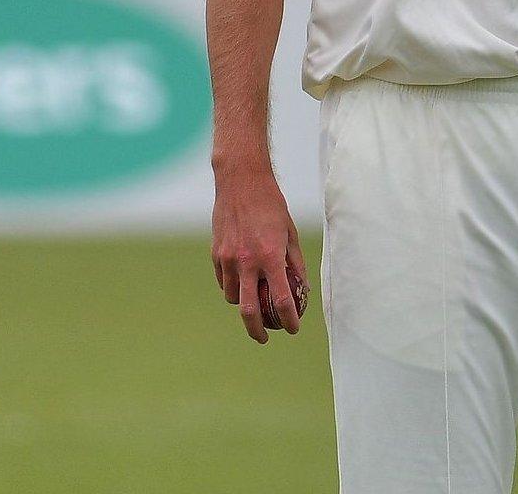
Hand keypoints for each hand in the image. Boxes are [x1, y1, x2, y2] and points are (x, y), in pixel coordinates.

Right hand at [211, 162, 305, 343]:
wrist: (240, 181)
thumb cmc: (271, 205)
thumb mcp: (290, 233)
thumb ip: (295, 263)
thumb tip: (301, 289)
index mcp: (270, 256)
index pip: (281, 300)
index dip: (289, 320)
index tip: (293, 328)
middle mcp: (247, 261)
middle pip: (249, 311)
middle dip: (258, 331)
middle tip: (265, 337)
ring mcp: (227, 258)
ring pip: (233, 297)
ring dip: (244, 305)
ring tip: (255, 301)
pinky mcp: (216, 253)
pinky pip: (223, 281)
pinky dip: (232, 287)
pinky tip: (242, 283)